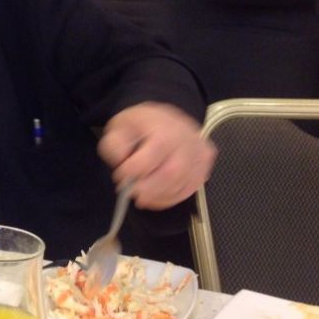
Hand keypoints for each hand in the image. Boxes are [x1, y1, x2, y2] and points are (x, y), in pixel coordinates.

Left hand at [97, 102, 215, 208]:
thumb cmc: (138, 126)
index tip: (120, 175)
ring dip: (157, 196)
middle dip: (148, 189)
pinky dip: (169, 198)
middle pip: (172, 173)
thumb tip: (122, 160)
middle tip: (131, 191)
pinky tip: (155, 195)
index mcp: (165, 126)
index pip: (154, 152)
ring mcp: (200, 154)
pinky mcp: (204, 167)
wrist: (160, 120)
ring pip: (182, 186)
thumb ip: (114, 145)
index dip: (134, 170)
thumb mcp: (118, 128)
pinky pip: (189, 190)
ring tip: (141, 193)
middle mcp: (188, 139)